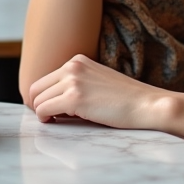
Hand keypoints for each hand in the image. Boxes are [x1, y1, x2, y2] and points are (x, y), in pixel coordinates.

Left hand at [28, 54, 168, 129]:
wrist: (146, 104)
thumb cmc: (126, 99)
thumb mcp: (98, 81)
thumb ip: (77, 84)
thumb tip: (53, 101)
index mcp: (78, 60)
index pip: (45, 78)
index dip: (44, 96)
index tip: (50, 109)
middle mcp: (73, 66)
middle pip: (37, 88)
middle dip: (39, 104)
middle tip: (50, 118)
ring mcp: (73, 81)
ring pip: (38, 100)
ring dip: (44, 113)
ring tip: (56, 121)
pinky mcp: (74, 98)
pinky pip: (43, 110)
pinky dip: (44, 119)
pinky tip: (54, 122)